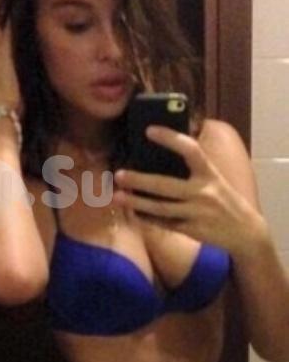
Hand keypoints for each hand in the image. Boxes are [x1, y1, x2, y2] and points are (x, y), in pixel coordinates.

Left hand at [0, 0, 22, 114]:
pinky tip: (37, 36)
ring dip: (17, 19)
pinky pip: (17, 46)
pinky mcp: (13, 71)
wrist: (5, 112)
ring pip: (8, 32)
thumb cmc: (4, 83)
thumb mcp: (7, 52)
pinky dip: (25, 36)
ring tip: (33, 8)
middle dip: (8, 4)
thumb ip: (12, 29)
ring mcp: (4, 60)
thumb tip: (16, 4)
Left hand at [112, 125, 259, 255]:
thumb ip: (193, 168)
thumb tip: (158, 154)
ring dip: (136, 203)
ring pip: (160, 208)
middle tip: (118, 175)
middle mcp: (203, 192)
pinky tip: (132, 213)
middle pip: (165, 185)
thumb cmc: (222, 199)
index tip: (149, 130)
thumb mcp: (214, 179)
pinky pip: (164, 223)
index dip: (170, 139)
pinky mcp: (191, 230)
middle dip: (140, 181)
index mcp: (209, 173)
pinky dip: (146, 218)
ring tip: (117, 197)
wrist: (245, 231)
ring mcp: (197, 212)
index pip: (191, 150)